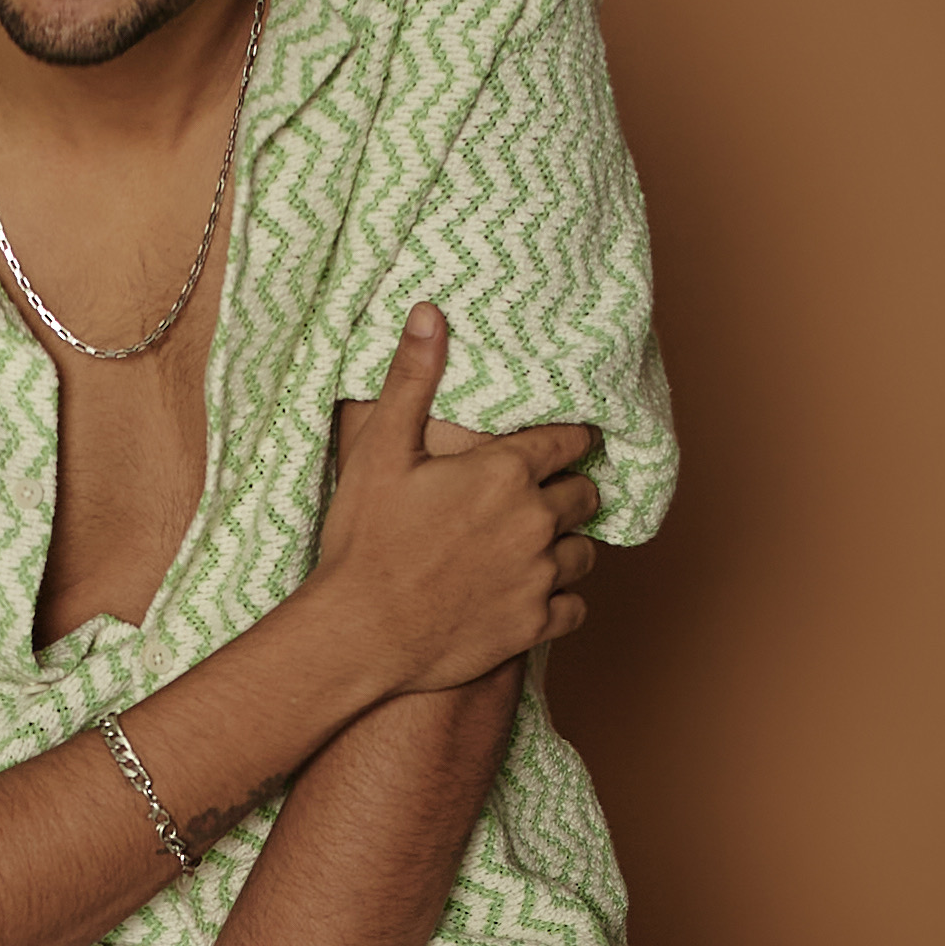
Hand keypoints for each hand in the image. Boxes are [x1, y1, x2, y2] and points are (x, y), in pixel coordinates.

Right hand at [314, 309, 597, 690]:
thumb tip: (430, 313)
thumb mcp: (380, 450)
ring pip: (586, 553)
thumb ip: (412, 379)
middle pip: (585, 495)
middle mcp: (534, 522)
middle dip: (572, 491)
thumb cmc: (365, 541)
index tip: (570, 442)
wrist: (359, 632)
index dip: (571, 439)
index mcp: (505, 473)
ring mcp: (538, 576)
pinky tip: (539, 595)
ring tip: (545, 545)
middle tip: (552, 495)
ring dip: (570, 545)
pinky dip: (563, 600)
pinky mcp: (533, 625)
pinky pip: (575, 608)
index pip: (568, 442)